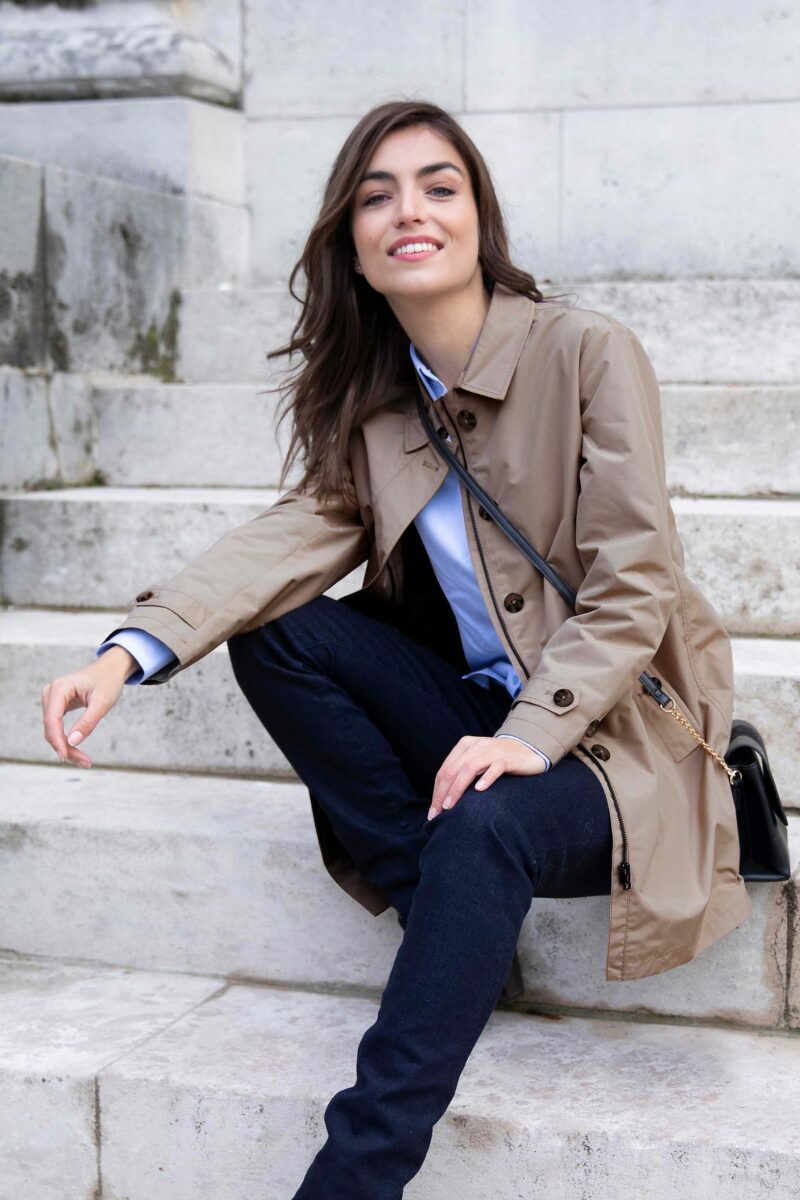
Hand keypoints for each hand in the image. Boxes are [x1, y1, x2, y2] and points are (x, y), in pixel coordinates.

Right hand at [41, 647, 136, 767]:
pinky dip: (66, 740)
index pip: (52, 719)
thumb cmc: (108, 681)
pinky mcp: (57, 706)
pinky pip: (57, 727)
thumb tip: (72, 742)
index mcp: (59, 688)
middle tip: (85, 763)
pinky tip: (76, 751)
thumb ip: (88, 722)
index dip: (57, 740)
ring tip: (84, 761)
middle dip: (65, 747)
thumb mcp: (102, 702)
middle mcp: (51, 693)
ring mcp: (52, 699)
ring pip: (53, 730)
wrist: (110, 668)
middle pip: (51, 728)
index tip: (66, 757)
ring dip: (66, 747)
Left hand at [427, 735, 547, 819]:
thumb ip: (461, 773)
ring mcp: (492, 751)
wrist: (527, 750)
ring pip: (469, 768)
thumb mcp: (477, 762)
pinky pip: (494, 768)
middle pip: (452, 770)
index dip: (436, 791)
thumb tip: (442, 799)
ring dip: (457, 788)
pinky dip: (486, 778)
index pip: (444, 770)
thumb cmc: (498, 761)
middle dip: (442, 793)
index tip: (433, 812)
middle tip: (438, 813)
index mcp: (464, 746)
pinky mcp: (507, 758)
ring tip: (450, 806)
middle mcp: (476, 746)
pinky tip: (479, 790)